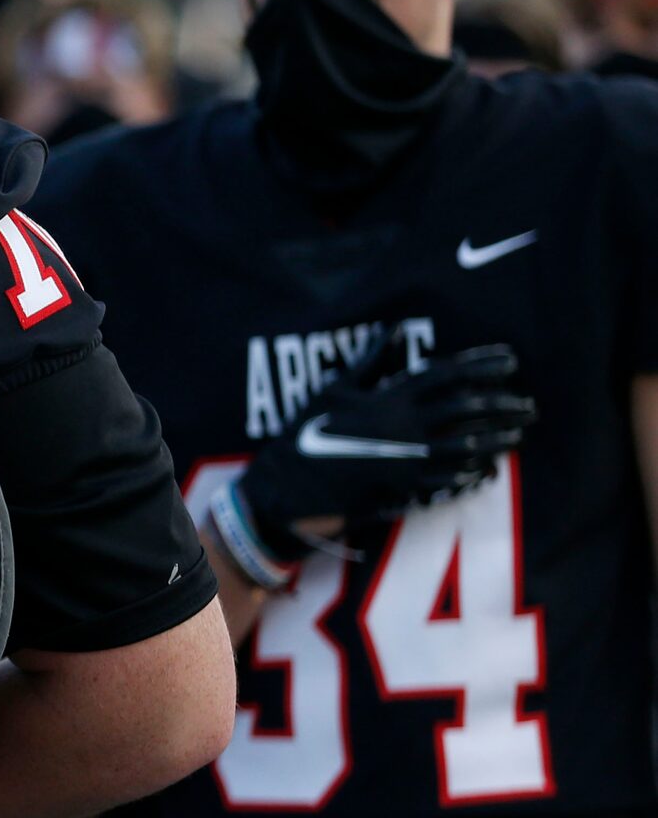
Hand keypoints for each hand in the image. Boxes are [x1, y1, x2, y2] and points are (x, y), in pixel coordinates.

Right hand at [240, 341, 535, 553]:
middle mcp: (406, 427)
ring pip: (467, 446)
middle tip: (528, 405)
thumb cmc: (306, 432)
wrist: (289, 486)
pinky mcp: (405, 487)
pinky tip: (487, 472)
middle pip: (468, 409)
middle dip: (503, 405)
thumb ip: (368, 361)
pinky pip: (450, 480)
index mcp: (390, 398)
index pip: (448, 373)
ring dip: (497, 441)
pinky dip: (472, 475)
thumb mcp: (333, 390)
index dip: (483, 364)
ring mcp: (409, 459)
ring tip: (517, 437)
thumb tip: (392, 329)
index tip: (511, 359)